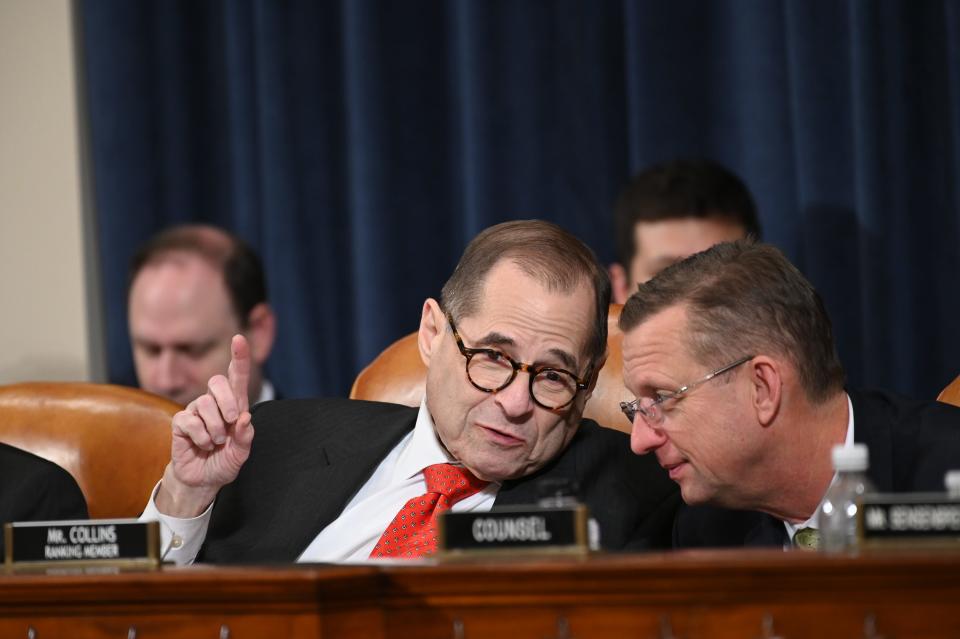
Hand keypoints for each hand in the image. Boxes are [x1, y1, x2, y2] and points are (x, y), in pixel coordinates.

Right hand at [157, 335, 254, 516]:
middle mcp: (214, 403)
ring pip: (204, 403)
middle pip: (217, 381)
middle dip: (227, 401)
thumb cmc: (224, 462)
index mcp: (234, 405)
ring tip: (217, 442)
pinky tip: (203, 445)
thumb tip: (244, 418)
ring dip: (215, 428)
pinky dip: (202, 437)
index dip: (238, 357)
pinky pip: (190, 421)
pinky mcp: (181, 422)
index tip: (238, 339)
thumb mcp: (241, 454)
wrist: (203, 480)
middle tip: (232, 421)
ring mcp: (195, 410)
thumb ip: (246, 437)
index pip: (236, 377)